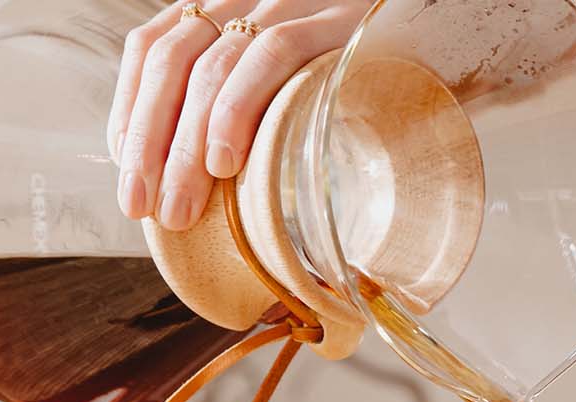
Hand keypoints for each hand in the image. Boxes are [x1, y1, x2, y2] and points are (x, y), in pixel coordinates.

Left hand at [110, 0, 374, 229]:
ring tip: (182, 206)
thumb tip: (216, 187)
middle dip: (148, 141)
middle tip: (146, 208)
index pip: (154, 45)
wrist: (448, 18)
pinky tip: (226, 160)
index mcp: (237, 9)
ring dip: (184, 144)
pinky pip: (271, 56)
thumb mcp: (305, 80)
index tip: (127, 170)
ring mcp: (295, 4)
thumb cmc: (381, 67)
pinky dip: (237, 109)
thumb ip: (264, 108)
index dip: (130, 108)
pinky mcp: (338, 22)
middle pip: (171, 59)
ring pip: (210, 64)